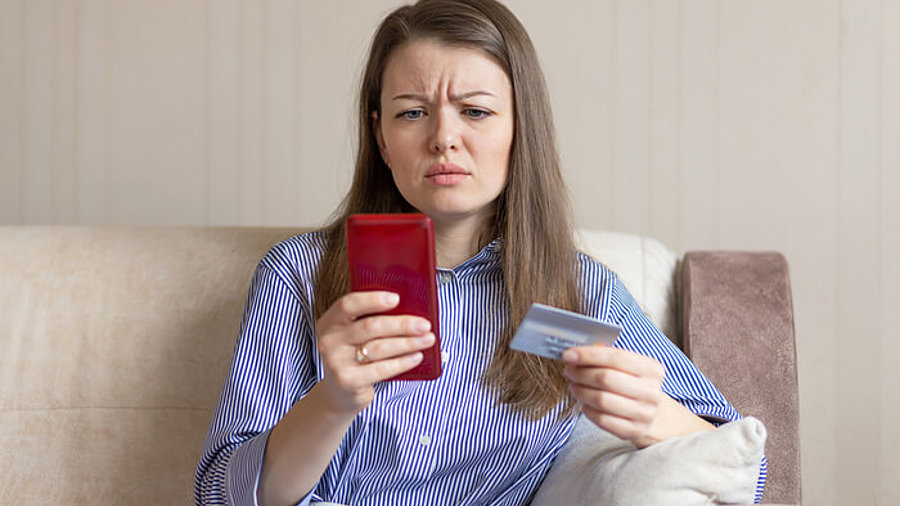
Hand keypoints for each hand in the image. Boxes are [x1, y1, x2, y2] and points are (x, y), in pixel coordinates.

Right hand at [315, 291, 434, 413]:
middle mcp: (329, 341)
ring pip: (379, 348)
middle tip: (424, 324)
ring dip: (408, 343)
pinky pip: (381, 369)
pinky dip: (402, 362)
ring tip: (427, 339)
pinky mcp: (348, 381)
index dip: (373, 300)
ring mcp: (336, 362)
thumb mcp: (355, 335)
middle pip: (370, 326)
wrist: (340, 393)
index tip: (397, 298)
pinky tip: (416, 357)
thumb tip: (410, 309)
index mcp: (330, 322)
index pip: (348, 304)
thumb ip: (371, 320)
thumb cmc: (354, 356)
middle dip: (402, 325)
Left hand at [562, 345, 666, 447]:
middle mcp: (650, 391)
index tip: (569, 355)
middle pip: (606, 379)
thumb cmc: (636, 385)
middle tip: (570, 371)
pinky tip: (584, 402)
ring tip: (574, 386)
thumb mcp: (631, 367)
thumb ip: (608, 356)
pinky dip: (587, 409)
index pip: (616, 357)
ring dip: (581, 391)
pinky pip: (602, 419)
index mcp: (652, 369)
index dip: (588, 355)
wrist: (655, 415)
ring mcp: (643, 413)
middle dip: (581, 373)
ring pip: (601, 400)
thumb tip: (578, 352)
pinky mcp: (633, 430)